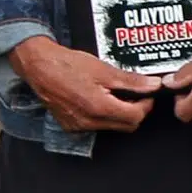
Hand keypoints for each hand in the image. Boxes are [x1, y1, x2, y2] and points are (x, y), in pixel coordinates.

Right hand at [10, 36, 159, 132]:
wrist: (39, 67)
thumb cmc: (68, 65)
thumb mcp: (103, 70)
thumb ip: (131, 81)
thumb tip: (153, 85)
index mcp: (100, 108)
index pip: (136, 117)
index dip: (146, 105)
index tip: (146, 94)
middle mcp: (89, 122)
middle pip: (126, 126)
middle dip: (135, 112)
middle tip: (134, 95)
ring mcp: (78, 126)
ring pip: (111, 127)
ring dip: (119, 114)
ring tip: (116, 95)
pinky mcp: (70, 125)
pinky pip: (95, 126)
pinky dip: (103, 117)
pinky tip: (99, 100)